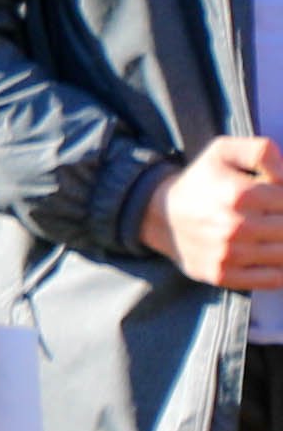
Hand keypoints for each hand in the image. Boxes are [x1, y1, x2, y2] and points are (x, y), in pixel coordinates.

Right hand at [152, 137, 282, 290]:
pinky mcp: (223, 275)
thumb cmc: (202, 181)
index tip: (276, 198)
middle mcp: (234, 227)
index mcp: (239, 194)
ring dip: (282, 242)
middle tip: (273, 215)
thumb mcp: (224, 150)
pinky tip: (271, 253)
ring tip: (271, 231)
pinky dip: (281, 268)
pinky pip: (274, 279)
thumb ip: (262, 152)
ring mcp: (229, 255)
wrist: (161, 215)